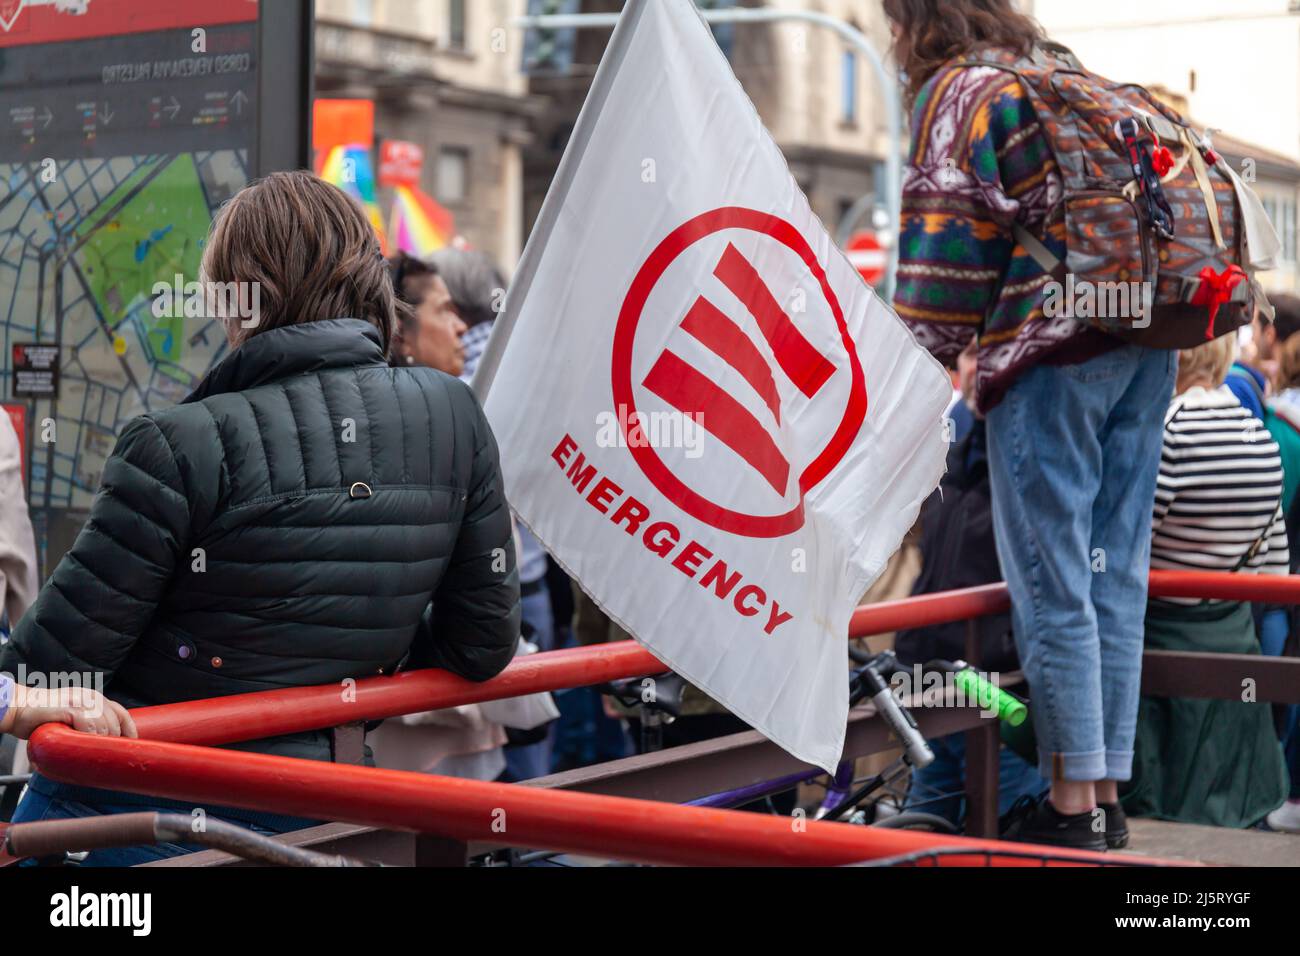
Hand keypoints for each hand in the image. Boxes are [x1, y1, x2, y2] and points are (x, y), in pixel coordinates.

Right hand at [0, 685, 137, 739]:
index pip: (121, 712)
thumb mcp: (71, 715)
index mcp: (94, 697)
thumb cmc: (42, 716)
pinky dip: (87, 735)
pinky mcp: (68, 708)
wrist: (17, 707)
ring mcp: (80, 701)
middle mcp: (91, 696)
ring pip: (103, 725)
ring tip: (87, 751)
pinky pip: (87, 724)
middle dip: (112, 740)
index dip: (129, 729)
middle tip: (103, 754)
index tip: (131, 743)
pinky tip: (79, 742)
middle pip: (114, 721)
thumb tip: (101, 745)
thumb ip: (86, 723)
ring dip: (98, 741)